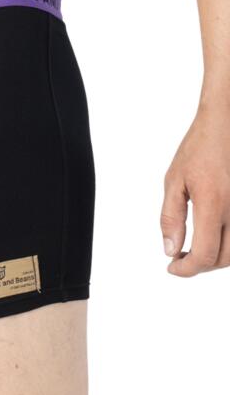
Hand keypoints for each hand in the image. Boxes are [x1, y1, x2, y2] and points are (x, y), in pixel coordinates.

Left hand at [161, 105, 229, 275]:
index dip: (187, 269)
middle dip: (199, 265)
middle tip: (179, 258)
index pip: (205, 253)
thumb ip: (171, 217)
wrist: (226, 126)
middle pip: (223, 258)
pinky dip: (227, 244)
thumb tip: (170, 250)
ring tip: (193, 249)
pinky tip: (212, 235)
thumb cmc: (199, 149)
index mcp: (213, 202)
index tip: (172, 267)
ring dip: (215, 257)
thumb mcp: (174, 180)